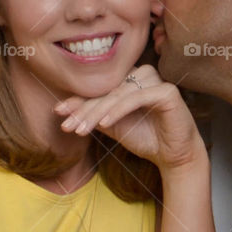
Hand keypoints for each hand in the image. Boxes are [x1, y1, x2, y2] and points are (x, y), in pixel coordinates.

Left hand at [53, 65, 204, 171]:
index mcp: (130, 79)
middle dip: (84, 109)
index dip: (79, 101)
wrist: (173, 156)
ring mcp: (156, 81)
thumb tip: (63, 109)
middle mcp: (143, 75)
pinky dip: (118, 111)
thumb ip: (93, 115)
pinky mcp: (167, 92)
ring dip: (97, 112)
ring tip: (81, 129)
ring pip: (119, 94)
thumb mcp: (113, 126)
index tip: (58, 113)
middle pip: (108, 91)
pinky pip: (136, 98)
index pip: (101, 88)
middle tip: (67, 125)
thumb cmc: (146, 139)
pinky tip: (104, 123)